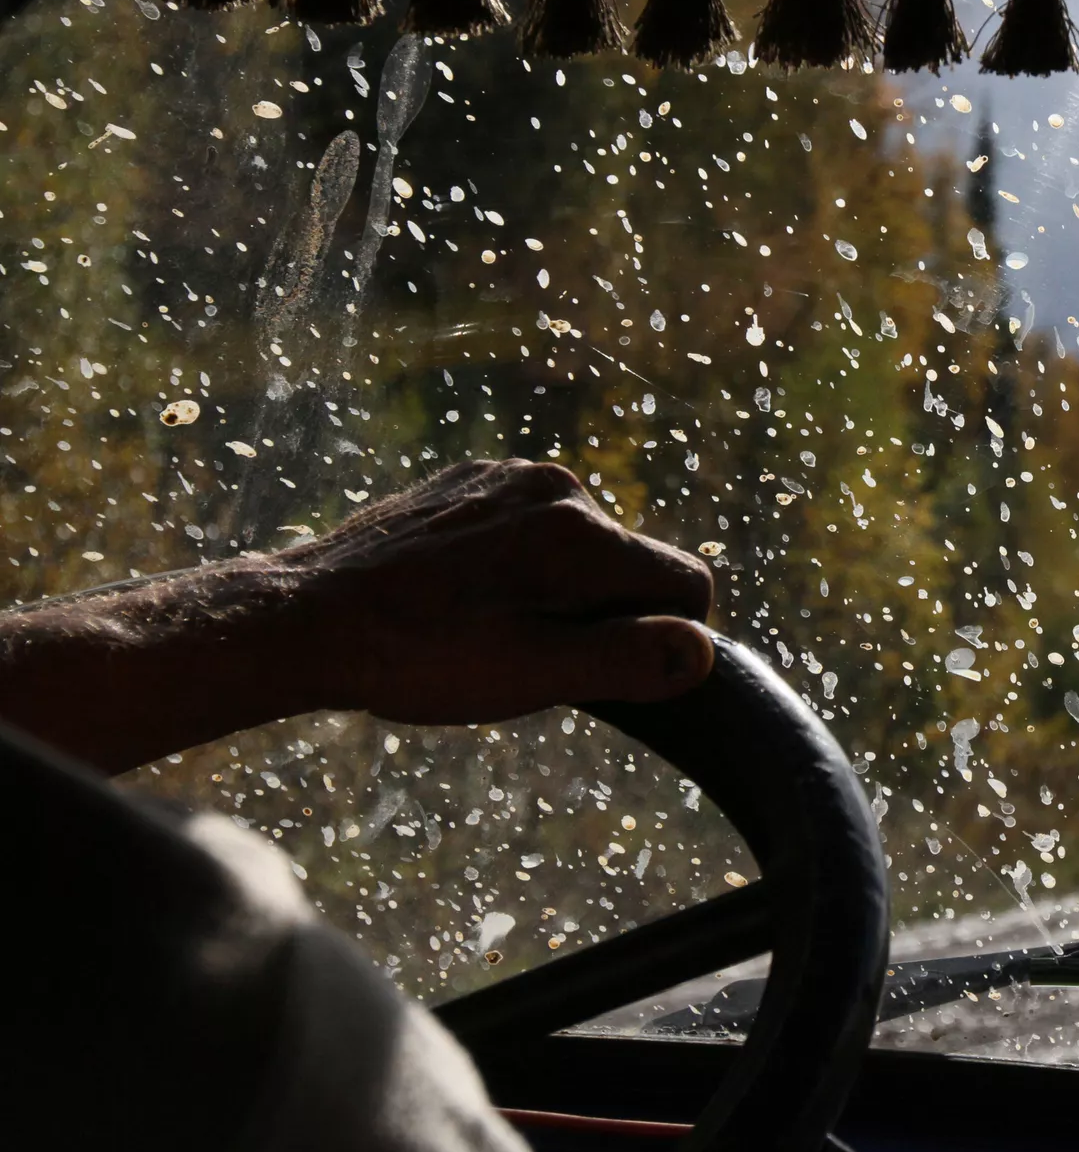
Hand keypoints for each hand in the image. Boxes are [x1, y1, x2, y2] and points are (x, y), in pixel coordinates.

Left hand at [0, 459, 713, 773]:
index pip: (686, 584)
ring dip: (560, 588)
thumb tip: (703, 654)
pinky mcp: (472, 477)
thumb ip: (625, 660)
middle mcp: (556, 486)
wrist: (301, 617)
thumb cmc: (416, 658)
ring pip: (583, 543)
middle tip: (527, 654)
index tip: (600, 668)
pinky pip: (532, 522)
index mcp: (578, 535)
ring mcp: (510, 474)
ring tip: (486, 628)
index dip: (662, 637)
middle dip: (604, 611)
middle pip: (633, 562)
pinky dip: (517, 562)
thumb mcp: (530, 677)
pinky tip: (462, 597)